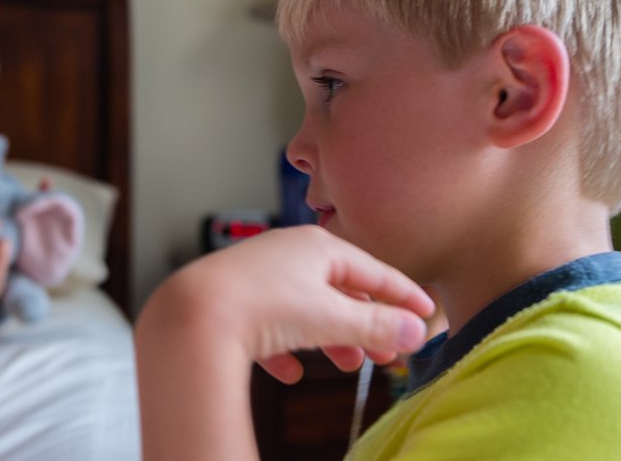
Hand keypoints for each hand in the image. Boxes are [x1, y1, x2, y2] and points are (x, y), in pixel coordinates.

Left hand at [139, 226, 432, 381]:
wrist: (194, 314)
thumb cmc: (262, 305)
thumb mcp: (331, 317)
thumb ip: (376, 326)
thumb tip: (416, 333)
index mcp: (317, 246)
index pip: (373, 270)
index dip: (403, 294)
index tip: (427, 313)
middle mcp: (286, 253)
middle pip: (340, 290)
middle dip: (366, 325)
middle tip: (388, 355)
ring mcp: (258, 275)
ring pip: (306, 309)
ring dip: (330, 338)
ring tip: (346, 364)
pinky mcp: (233, 302)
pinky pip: (269, 325)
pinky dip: (286, 349)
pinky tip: (290, 373)